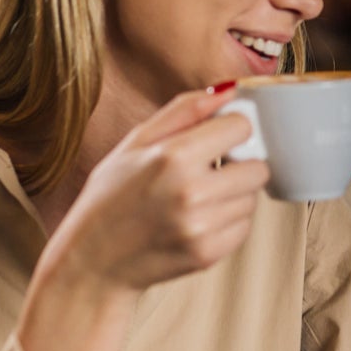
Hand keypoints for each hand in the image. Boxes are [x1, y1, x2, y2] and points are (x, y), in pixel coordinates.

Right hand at [17, 86, 267, 350]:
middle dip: (238, 165)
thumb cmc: (111, 196)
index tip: (219, 138)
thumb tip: (229, 89)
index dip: (232, 130)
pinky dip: (227, 223)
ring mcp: (202, 227)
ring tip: (194, 200)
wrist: (93, 260)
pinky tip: (195, 222)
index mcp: (172, 156)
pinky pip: (243, 227)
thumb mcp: (135, 142)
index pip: (241, 127)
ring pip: (252, 199)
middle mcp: (191, 193)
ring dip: (232, 196)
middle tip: (209, 171)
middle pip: (257, 167)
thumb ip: (184, 110)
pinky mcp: (208, 254)